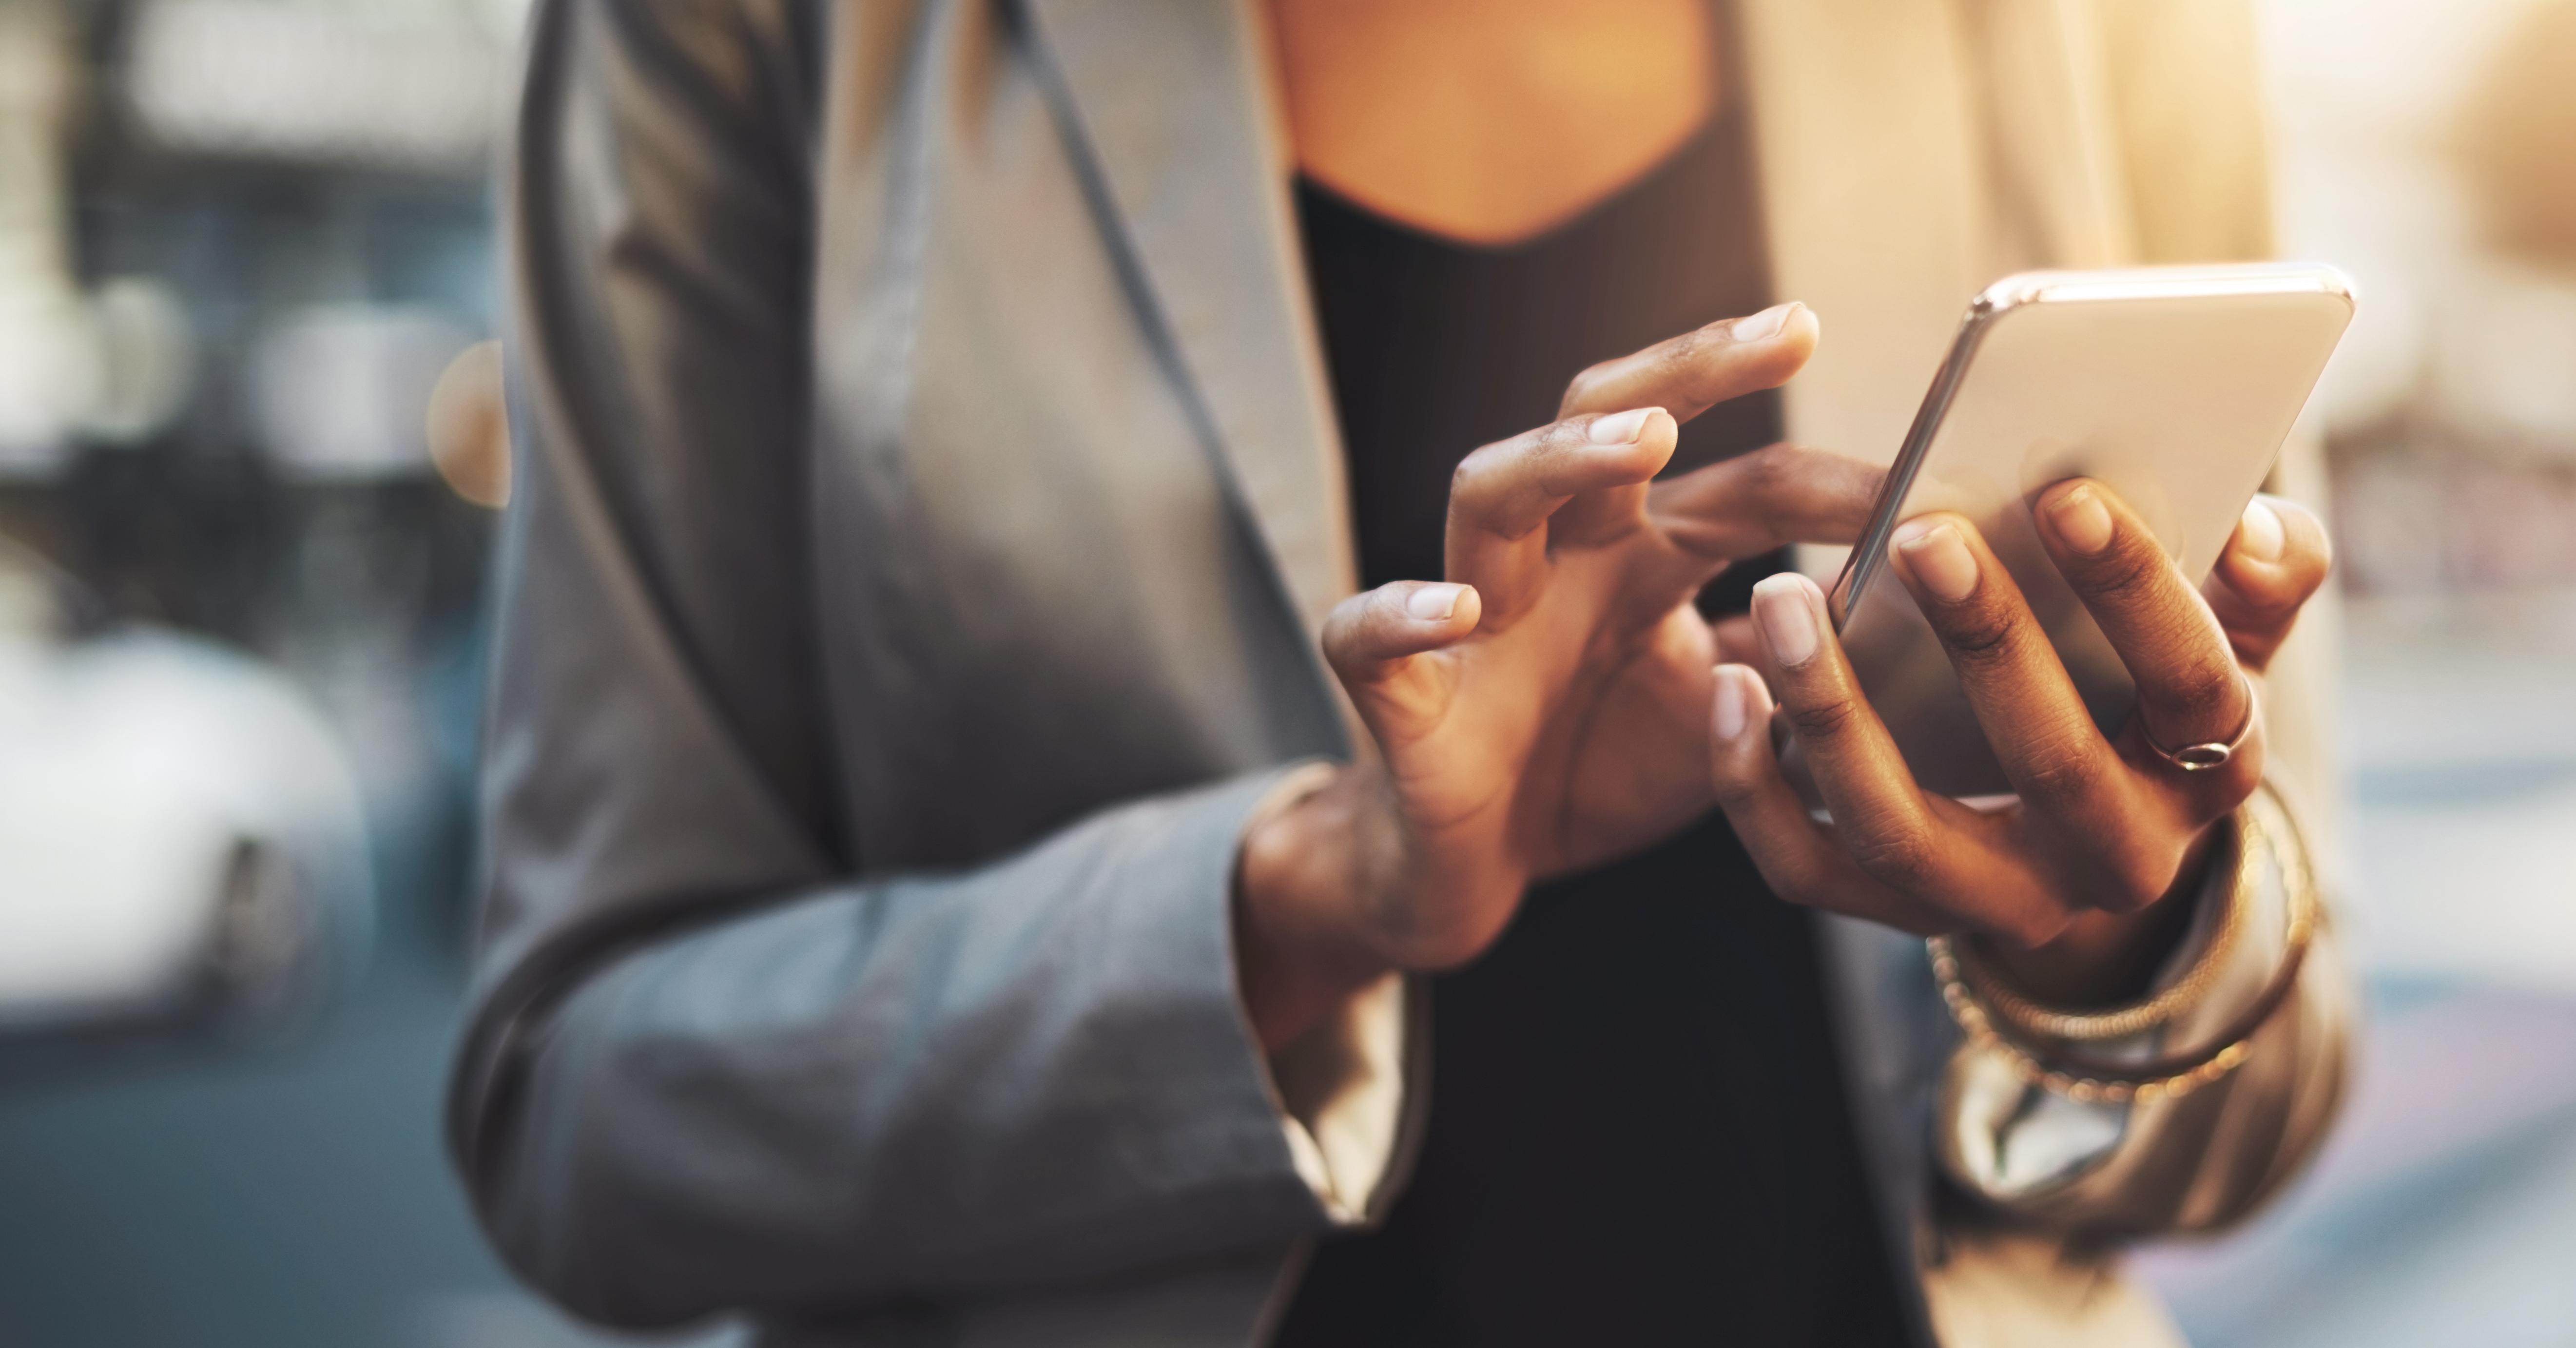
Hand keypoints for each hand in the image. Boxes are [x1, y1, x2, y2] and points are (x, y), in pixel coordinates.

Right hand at [1237, 303, 1881, 1046]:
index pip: (1745, 485)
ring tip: (1646, 439)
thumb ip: (1800, 663)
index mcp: (1638, 555)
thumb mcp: (1727, 718)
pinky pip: (1367, 638)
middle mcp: (1555, 559)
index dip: (1838, 479)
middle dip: (1691, 367)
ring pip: (1489, 493)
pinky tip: (1453, 610)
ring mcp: (1470, 618)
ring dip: (1564, 458)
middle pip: (1601, 416)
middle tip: (1789, 330)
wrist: (1468, 870)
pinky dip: (1400, 615)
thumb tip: (1921, 613)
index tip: (1937, 474)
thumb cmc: (1591, 771)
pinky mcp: (1400, 698)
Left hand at [1708, 482, 2332, 1002]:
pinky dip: (1754, 785)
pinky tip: (1727, 686)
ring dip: (1833, 711)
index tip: (2069, 493)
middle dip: (1987, 642)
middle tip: (1920, 533)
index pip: (2190, 687)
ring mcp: (1996, 901)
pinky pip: (1806, 868)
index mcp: (2204, 776)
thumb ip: (2261, 583)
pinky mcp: (1895, 915)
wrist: (2086, 838)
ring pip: (1900, 829)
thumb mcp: (2226, 645)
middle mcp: (2110, 861)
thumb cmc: (2146, 697)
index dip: (2139, 592)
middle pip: (2048, 762)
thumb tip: (2263, 527)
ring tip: (1780, 596)